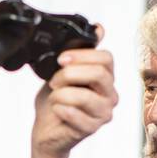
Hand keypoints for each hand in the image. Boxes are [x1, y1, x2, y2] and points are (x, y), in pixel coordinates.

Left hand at [30, 25, 117, 157]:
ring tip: (54, 97)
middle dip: (69, 74)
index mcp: (106, 77)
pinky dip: (60, 110)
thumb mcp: (63, 70)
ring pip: (85, 96)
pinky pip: (77, 116)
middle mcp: (110, 94)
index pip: (106, 58)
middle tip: (54, 81)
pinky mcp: (93, 129)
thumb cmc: (56, 99)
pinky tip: (56, 110)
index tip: (61, 59)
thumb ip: (80, 51)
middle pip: (99, 74)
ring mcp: (104, 113)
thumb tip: (100, 28)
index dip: (82, 55)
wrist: (46, 129)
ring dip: (61, 94)